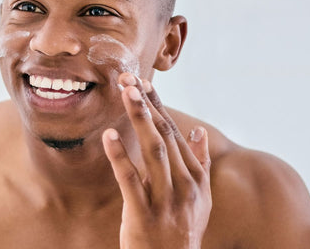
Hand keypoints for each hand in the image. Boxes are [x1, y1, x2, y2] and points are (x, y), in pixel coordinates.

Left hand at [102, 73, 211, 248]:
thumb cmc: (183, 230)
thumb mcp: (201, 198)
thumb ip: (200, 163)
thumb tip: (198, 131)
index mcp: (195, 177)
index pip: (174, 132)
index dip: (158, 105)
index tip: (144, 81)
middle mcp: (184, 185)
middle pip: (164, 135)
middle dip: (147, 104)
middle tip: (129, 78)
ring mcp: (165, 200)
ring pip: (152, 151)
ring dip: (139, 119)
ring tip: (125, 93)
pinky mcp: (143, 214)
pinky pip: (130, 180)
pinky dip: (119, 156)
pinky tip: (108, 136)